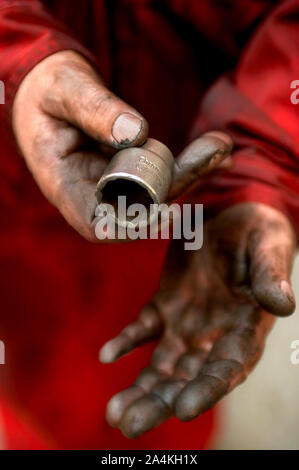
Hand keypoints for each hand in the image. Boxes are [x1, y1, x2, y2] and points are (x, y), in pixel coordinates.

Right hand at [12, 50, 231, 240]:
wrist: (49, 92)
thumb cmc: (47, 90)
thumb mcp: (63, 89)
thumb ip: (93, 108)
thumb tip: (137, 133)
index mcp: (63, 183)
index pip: (96, 224)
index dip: (131, 228)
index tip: (167, 212)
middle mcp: (90, 192)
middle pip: (138, 207)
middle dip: (178, 184)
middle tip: (214, 152)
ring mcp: (111, 183)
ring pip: (155, 191)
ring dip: (190, 172)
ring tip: (221, 145)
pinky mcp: (127, 170)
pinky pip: (159, 174)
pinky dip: (188, 165)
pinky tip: (217, 152)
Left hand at [100, 202, 295, 437]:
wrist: (231, 216)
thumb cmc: (257, 232)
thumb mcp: (267, 247)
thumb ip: (270, 275)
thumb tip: (283, 305)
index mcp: (244, 328)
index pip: (227, 368)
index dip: (207, 389)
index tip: (183, 409)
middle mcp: (214, 336)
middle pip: (186, 379)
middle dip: (159, 404)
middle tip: (128, 425)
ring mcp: (187, 325)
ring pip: (162, 366)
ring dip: (139, 388)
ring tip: (114, 413)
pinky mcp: (166, 307)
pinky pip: (144, 329)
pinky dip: (126, 342)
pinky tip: (107, 354)